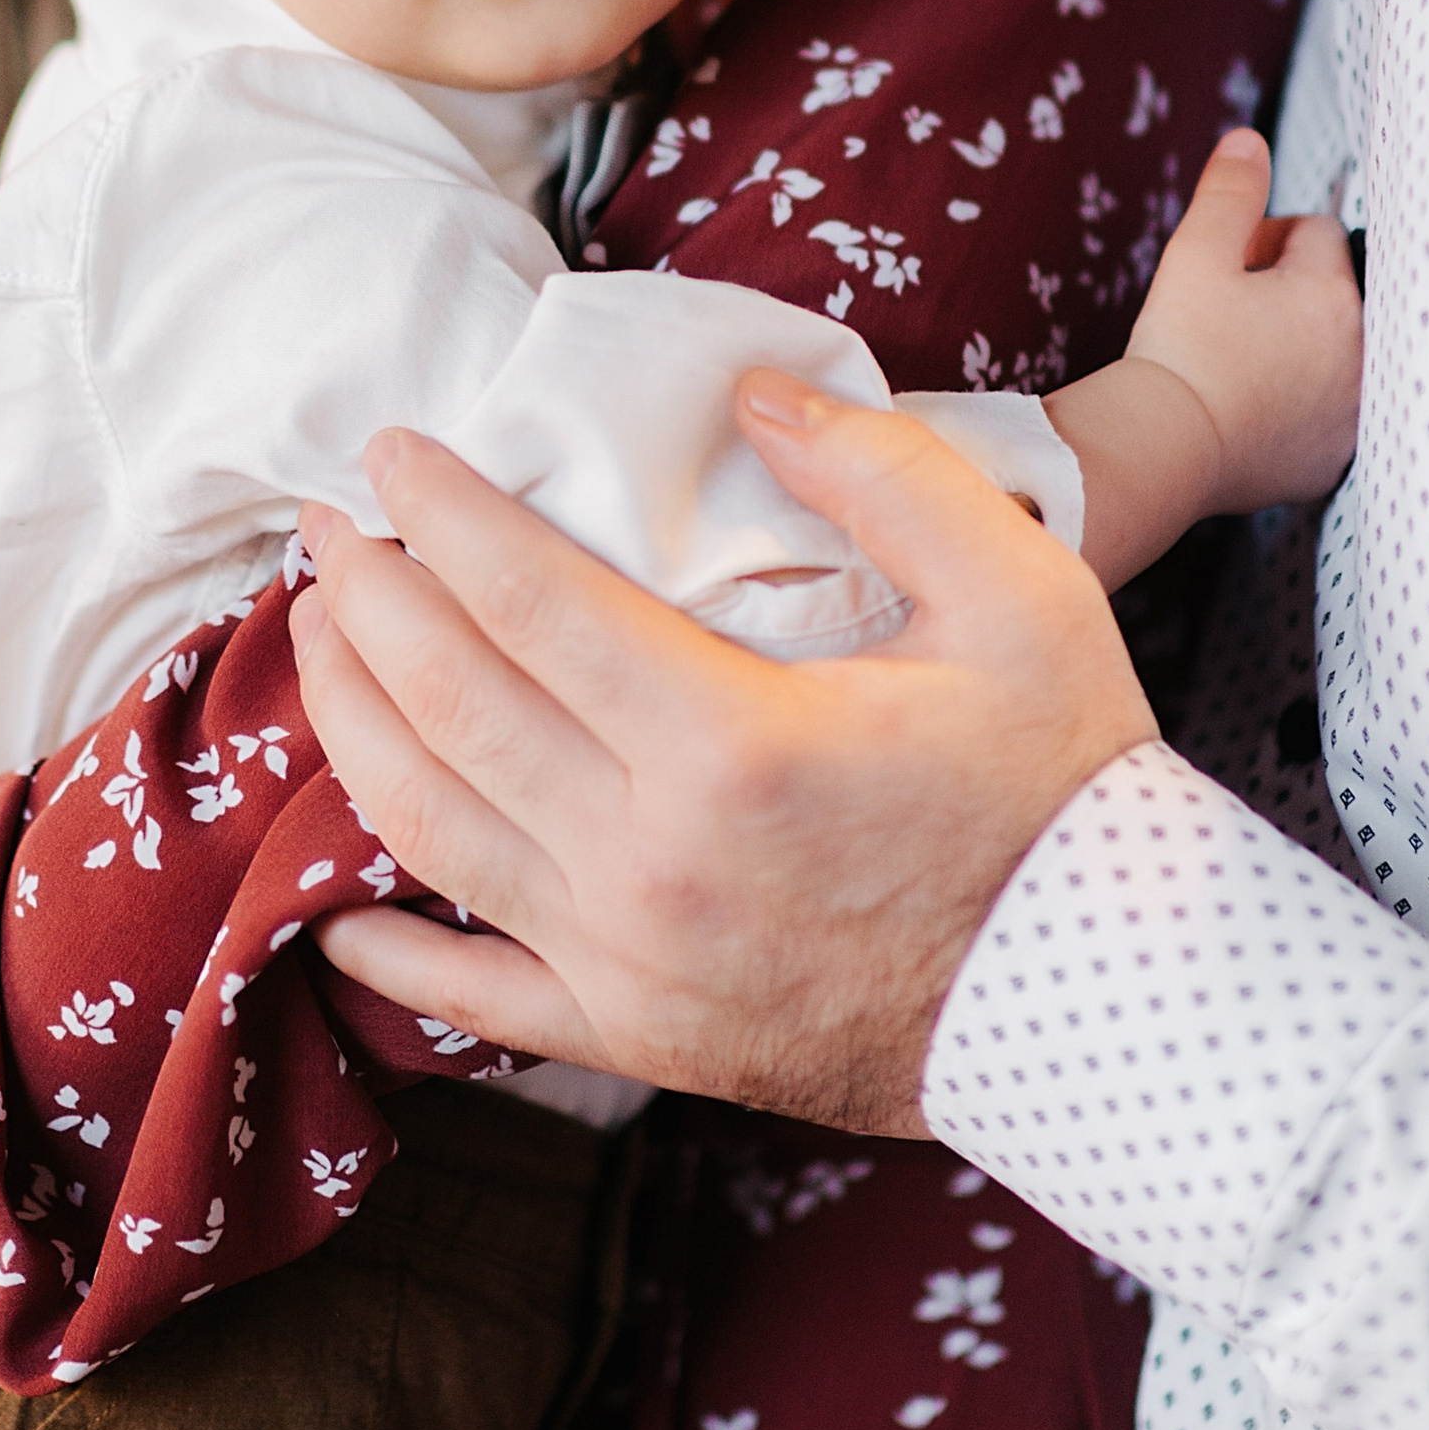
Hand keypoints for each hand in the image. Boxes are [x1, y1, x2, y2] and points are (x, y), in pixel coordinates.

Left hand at [301, 386, 1158, 1134]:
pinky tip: (328, 915)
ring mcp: (632, 962)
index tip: (391, 454)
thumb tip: (755, 392)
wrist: (1108, 1002)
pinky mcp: (638, 1036)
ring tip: (320, 642)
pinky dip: (388, 960)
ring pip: (429, 829)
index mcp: (734, 743)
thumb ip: (882, 473)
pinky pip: (476, 997)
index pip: (527, 597)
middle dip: (366, 597)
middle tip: (326, 525)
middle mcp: (652, 860)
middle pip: (450, 701)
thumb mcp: (1017, 593)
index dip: (441, 513)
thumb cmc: (1062, 785)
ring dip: (351, 725)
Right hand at [1125, 126, 1361, 512]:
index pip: (1317, 232)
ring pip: (1334, 351)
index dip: (1264, 238)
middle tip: (1230, 311)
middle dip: (1290, 289)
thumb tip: (1249, 140)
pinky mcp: (1333, 457)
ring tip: (1241, 358)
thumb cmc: (1179, 348)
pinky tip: (1253, 408)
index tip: (1227, 265)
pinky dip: (1301, 404)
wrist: (1165, 449)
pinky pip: (1328, 412)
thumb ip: (1229, 191)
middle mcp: (1361, 352)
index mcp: (1332, 294)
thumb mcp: (1195, 253)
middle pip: (1333, 291)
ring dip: (1300, 344)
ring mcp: (1351, 411)